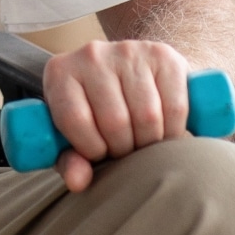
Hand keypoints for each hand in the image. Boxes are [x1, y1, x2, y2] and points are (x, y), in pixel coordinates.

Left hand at [42, 38, 191, 192]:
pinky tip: (165, 133)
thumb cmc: (95, 112)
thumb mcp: (73, 136)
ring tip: (144, 143)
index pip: (75, 120)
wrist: (130, 70)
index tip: (100, 154)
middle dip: (124, 149)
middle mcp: (91, 54)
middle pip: (115, 121)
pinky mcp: (163, 55)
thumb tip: (79, 182)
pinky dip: (174, 130)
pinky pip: (175, 106)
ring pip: (147, 116)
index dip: (91, 149)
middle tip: (127, 151)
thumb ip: (70, 161)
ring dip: (151, 143)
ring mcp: (128, 51)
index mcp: (60, 73)